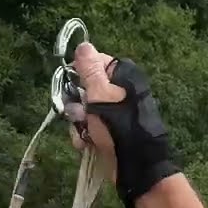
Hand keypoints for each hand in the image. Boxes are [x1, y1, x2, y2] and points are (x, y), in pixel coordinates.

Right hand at [68, 43, 180, 207]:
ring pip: (83, 110)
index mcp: (120, 75)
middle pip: (84, 88)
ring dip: (78, 124)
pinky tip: (87, 144)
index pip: (92, 62)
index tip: (71, 87)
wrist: (135, 164)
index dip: (78, 74)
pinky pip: (88, 127)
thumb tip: (83, 44)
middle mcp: (117, 91)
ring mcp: (113, 112)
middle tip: (80, 115)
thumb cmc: (118, 126)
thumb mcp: (100, 95)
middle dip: (76, 104)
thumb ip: (89, 70)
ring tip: (85, 134)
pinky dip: (84, 136)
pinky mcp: (108, 130)